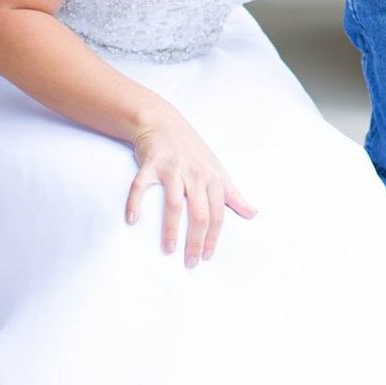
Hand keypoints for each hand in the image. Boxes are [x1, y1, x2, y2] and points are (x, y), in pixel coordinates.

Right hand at [126, 107, 256, 266]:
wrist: (162, 121)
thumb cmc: (192, 150)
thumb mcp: (217, 169)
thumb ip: (233, 194)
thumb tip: (253, 214)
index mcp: (212, 177)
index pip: (218, 213)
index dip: (214, 237)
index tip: (208, 256)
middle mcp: (195, 173)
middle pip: (199, 213)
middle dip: (196, 241)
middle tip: (190, 262)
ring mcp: (172, 168)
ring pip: (174, 203)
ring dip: (171, 229)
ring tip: (169, 250)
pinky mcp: (151, 163)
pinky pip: (141, 185)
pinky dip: (135, 202)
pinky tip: (132, 220)